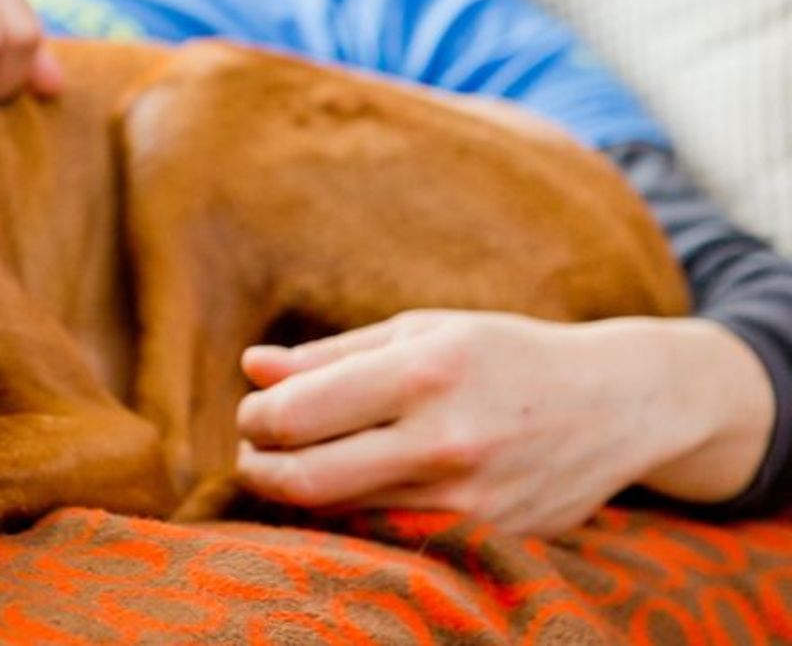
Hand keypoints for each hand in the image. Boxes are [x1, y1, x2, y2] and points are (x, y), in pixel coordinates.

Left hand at [236, 310, 773, 535]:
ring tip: (303, 464)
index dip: (254, 420)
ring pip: (343, 515)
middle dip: (259, 468)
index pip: (295, 415)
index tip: (254, 413)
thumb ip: (330, 355)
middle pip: (307, 480)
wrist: (619, 404)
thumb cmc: (503, 354)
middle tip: (255, 453)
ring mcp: (468, 499)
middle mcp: (445, 439)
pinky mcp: (487, 537)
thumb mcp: (421, 331)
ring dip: (302, 494)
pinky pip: (389, 536)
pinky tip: (355, 489)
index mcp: (423, 370)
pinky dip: (355, 517)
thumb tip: (250, 368)